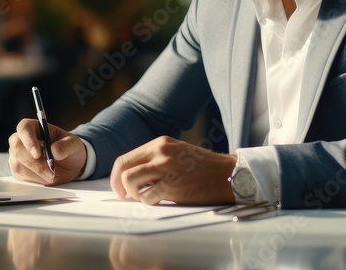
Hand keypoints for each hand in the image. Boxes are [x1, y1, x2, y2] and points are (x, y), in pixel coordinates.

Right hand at [8, 118, 85, 184]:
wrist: (68, 163)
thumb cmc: (68, 148)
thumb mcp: (74, 144)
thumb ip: (66, 146)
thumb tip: (55, 150)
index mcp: (33, 127)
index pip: (24, 129)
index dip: (28, 140)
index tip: (37, 154)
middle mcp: (21, 139)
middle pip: (17, 148)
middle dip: (34, 163)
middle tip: (50, 172)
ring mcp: (17, 155)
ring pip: (18, 165)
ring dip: (37, 173)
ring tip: (53, 175)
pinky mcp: (18, 169)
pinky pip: (21, 176)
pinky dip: (35, 179)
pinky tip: (46, 177)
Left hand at [110, 136, 236, 205]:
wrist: (228, 174)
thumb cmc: (204, 168)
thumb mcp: (177, 153)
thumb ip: (156, 159)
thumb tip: (133, 176)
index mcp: (160, 143)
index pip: (125, 158)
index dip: (117, 175)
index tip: (119, 187)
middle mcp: (160, 152)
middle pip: (123, 168)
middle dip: (118, 186)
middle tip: (124, 196)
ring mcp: (166, 167)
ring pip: (130, 181)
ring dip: (133, 194)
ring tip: (145, 198)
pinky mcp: (173, 184)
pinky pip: (148, 197)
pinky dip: (150, 202)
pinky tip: (160, 200)